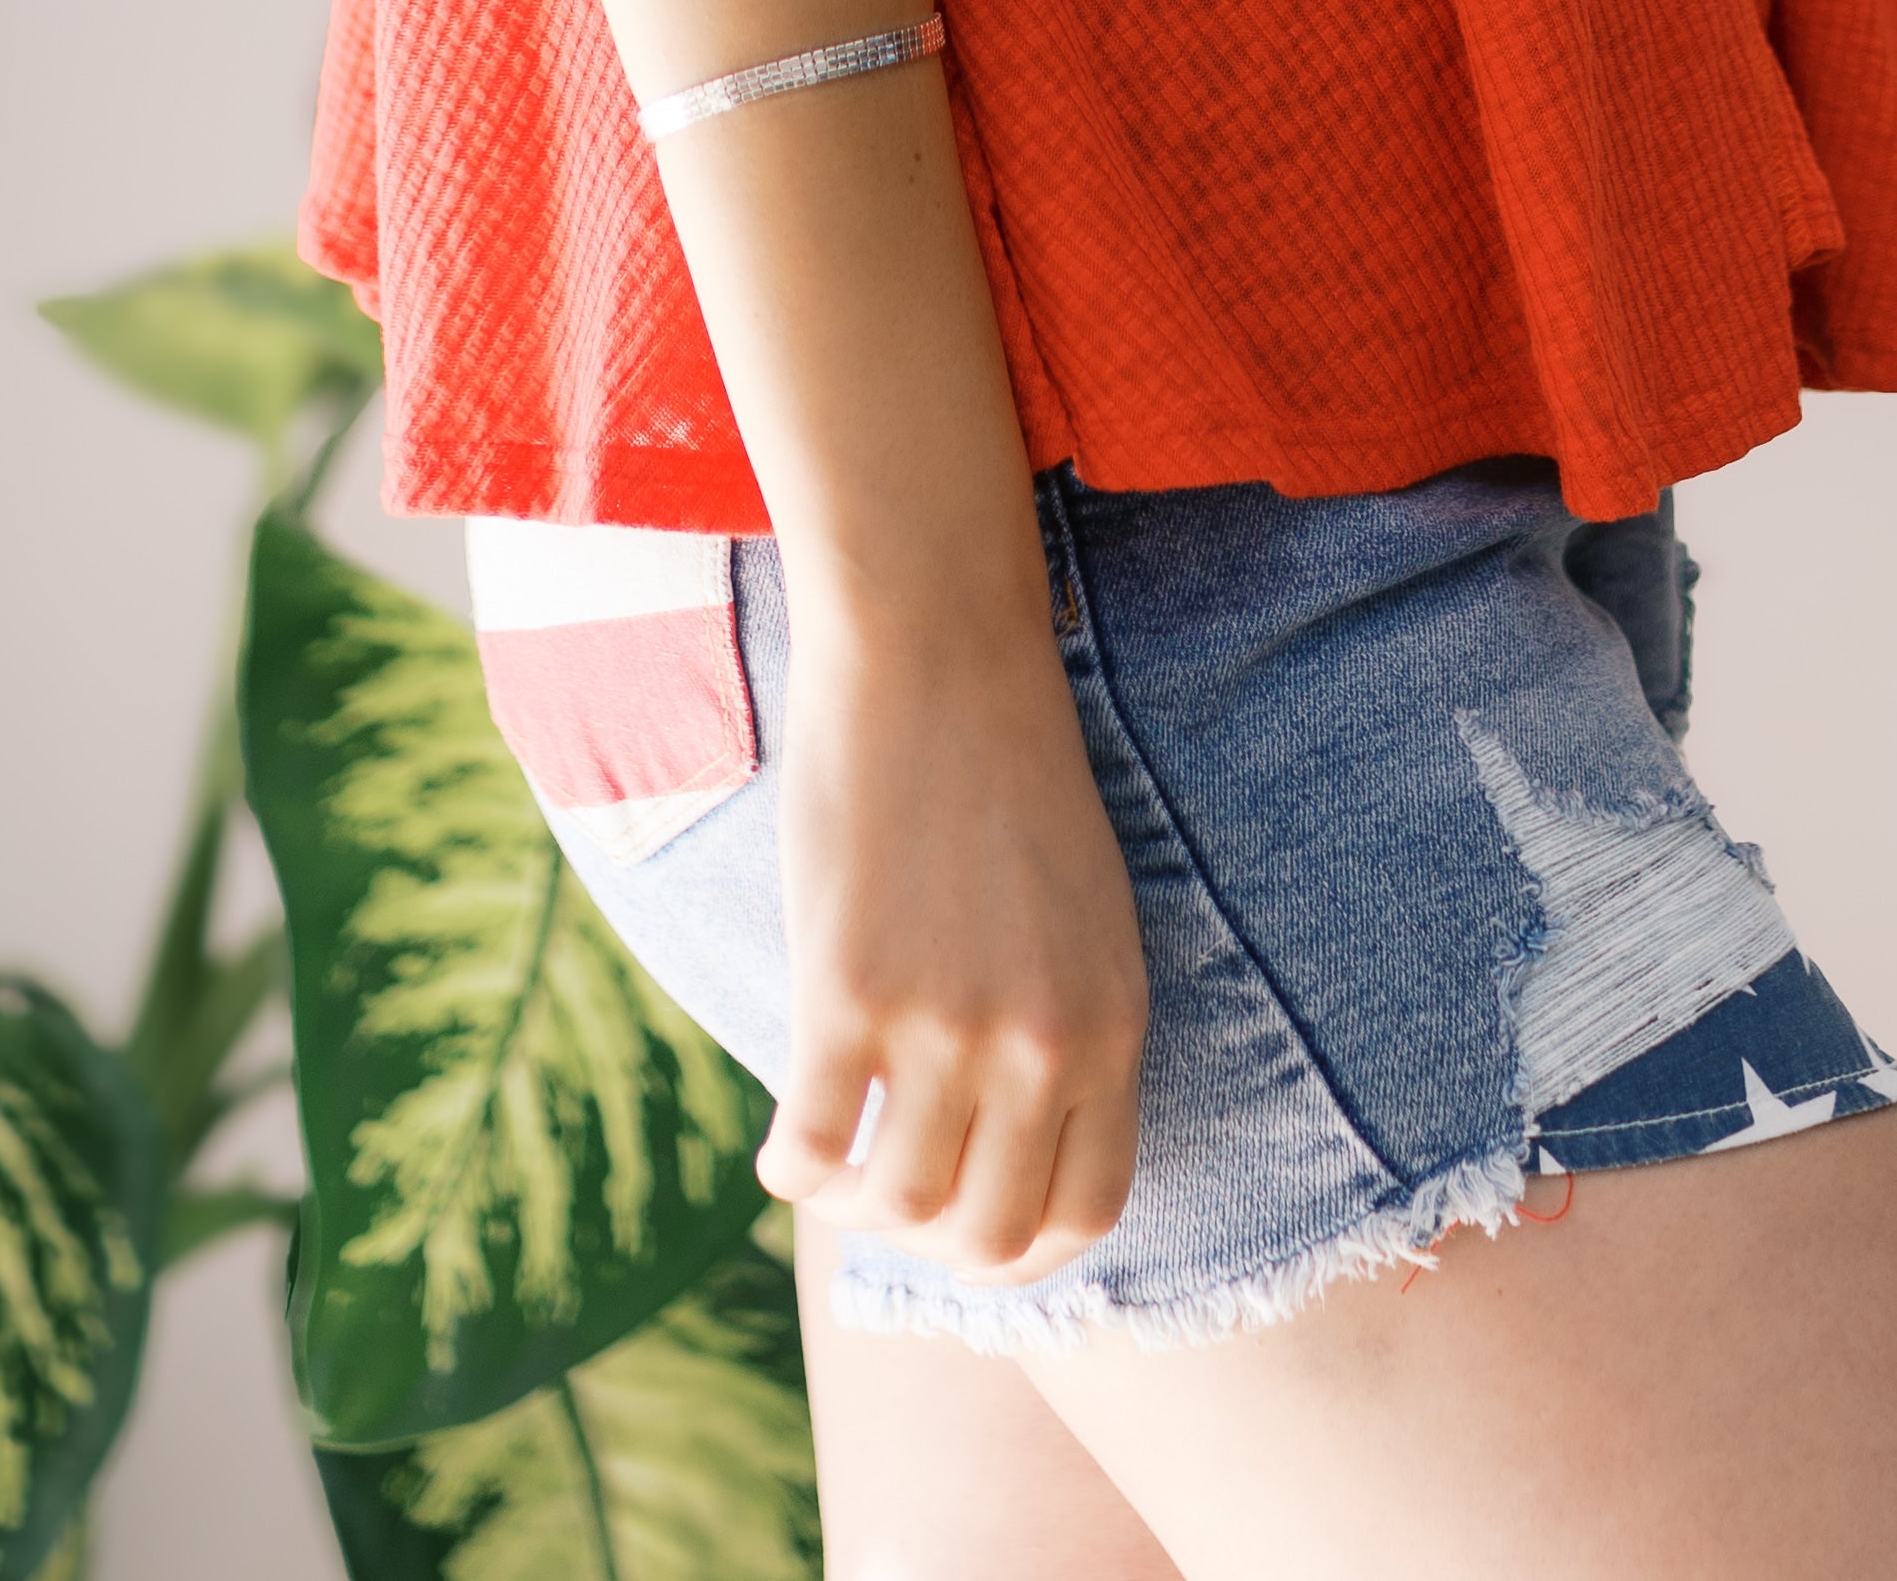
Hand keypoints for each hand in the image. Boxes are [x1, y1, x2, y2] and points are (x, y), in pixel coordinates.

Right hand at [758, 560, 1150, 1283]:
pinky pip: (809, 1150)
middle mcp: (1038, 1043)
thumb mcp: (1084, 912)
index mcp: (1110, 1022)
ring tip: (835, 1162)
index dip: (1024, 1244)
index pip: (1088, 1213)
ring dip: (856, 1206)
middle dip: (937, 1244)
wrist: (936, 651)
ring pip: (897, 1208)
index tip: (975, 1222)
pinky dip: (791, 1169)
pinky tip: (786, 1137)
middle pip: (990, 1238)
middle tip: (894, 1197)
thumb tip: (1012, 1146)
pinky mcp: (847, 995)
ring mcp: (942, 1026)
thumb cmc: (1005, 768)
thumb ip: (1066, 1027)